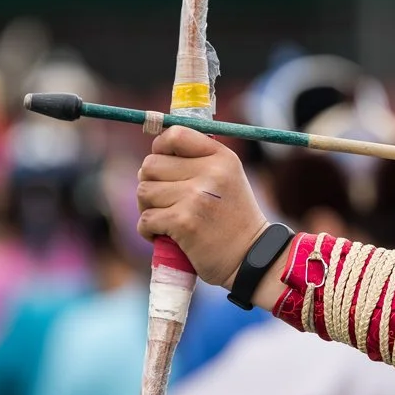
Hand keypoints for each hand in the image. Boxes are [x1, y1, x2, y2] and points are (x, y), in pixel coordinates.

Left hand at [137, 127, 270, 287]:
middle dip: (151, 184)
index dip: (160, 149)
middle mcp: (210, 172)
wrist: (250, 259)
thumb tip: (155, 151)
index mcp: (221, 157)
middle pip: (150, 165)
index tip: (163, 167)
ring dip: (148, 208)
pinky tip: (164, 236)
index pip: (175, 134)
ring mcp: (196, 196)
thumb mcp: (228, 180)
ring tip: (166, 220)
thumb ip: (199, 161)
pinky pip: (146, 219)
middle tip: (164, 202)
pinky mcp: (184, 221)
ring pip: (144, 192)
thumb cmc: (232, 220)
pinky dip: (148, 231)